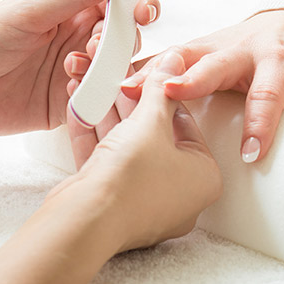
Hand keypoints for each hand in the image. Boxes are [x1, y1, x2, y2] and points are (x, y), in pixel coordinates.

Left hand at [0, 0, 160, 136]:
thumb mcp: (30, 10)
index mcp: (71, 9)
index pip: (121, 2)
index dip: (139, 4)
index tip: (141, 12)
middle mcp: (78, 39)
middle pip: (127, 38)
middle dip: (120, 41)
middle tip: (91, 45)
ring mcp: (77, 73)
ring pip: (118, 71)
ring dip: (105, 67)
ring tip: (71, 67)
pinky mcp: (70, 105)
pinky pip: (100, 101)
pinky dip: (93, 95)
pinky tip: (68, 89)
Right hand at [52, 51, 221, 251]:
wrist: (86, 221)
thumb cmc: (132, 176)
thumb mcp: (150, 122)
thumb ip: (161, 89)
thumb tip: (172, 62)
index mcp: (205, 178)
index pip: (187, 125)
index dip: (163, 96)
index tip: (145, 77)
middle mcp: (180, 196)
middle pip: (155, 138)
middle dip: (131, 106)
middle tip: (116, 80)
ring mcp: (145, 205)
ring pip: (127, 150)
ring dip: (109, 117)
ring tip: (93, 86)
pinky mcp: (114, 207)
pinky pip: (107, 166)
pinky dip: (94, 138)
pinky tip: (78, 108)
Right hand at [64, 9, 283, 162]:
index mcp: (277, 59)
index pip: (271, 93)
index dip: (263, 122)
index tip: (255, 153)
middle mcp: (241, 48)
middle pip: (216, 63)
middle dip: (194, 79)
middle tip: (170, 96)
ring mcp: (213, 45)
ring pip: (180, 56)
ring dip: (151, 72)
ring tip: (119, 89)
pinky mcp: (193, 49)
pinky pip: (161, 59)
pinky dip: (137, 70)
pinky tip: (108, 86)